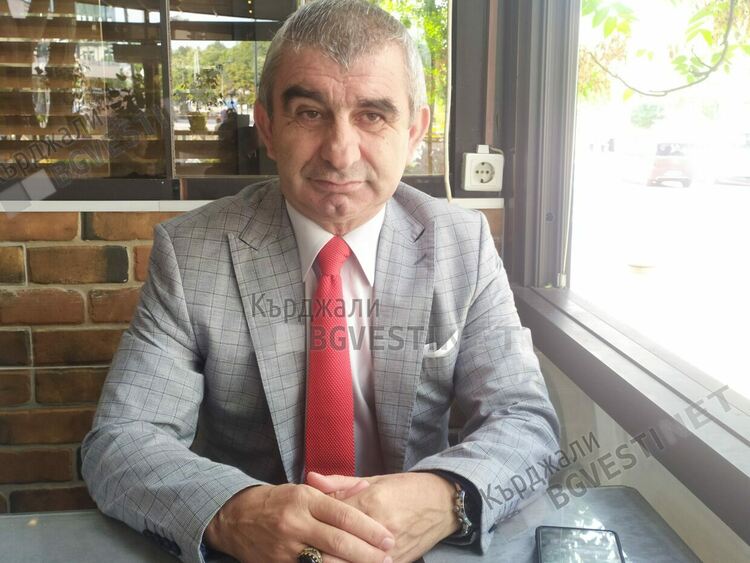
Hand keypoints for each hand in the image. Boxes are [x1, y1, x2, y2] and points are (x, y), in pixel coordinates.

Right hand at [204, 483, 394, 562]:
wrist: (235, 519)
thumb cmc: (277, 502)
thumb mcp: (305, 490)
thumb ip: (337, 492)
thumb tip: (366, 490)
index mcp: (305, 499)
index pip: (344, 516)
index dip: (370, 529)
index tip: (388, 538)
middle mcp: (295, 523)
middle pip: (339, 542)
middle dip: (368, 553)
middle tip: (388, 557)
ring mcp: (285, 548)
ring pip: (326, 562)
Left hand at [307, 472, 458, 562]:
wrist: (442, 503)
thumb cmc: (405, 488)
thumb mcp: (373, 480)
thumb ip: (340, 483)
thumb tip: (311, 479)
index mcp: (369, 502)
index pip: (332, 517)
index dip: (313, 523)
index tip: (299, 527)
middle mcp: (378, 528)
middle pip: (336, 546)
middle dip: (316, 550)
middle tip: (300, 550)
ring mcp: (389, 549)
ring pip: (350, 562)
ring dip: (330, 561)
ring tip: (314, 559)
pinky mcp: (397, 562)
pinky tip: (340, 561)